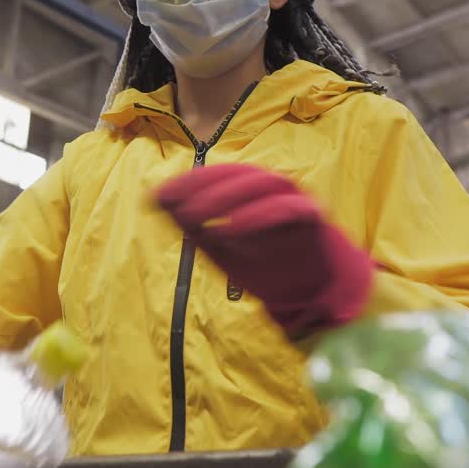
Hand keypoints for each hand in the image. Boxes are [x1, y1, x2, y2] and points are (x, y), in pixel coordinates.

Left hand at [157, 164, 373, 336]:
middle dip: (207, 188)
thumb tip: (154, 198)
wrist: (309, 292)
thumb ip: (191, 222)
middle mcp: (274, 189)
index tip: (161, 195)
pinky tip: (231, 228)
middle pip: (241, 174)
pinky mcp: (314, 219)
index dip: (190, 181)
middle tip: (179, 208)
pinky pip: (290, 208)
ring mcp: (296, 200)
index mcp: (251, 190)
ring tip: (198, 218)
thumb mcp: (217, 245)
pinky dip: (260, 214)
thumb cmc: (263, 262)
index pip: (220, 175)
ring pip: (266, 183)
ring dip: (229, 198)